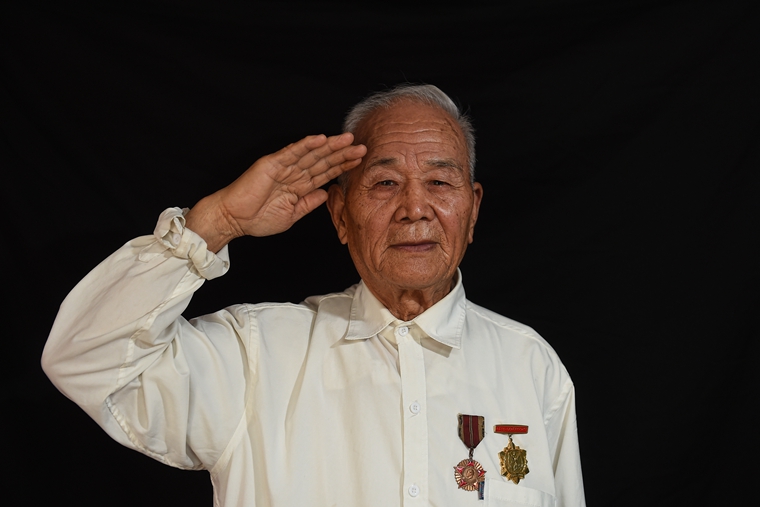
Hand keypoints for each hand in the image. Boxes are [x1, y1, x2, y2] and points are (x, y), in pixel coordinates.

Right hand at [185, 133, 365, 251]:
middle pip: (323, 160)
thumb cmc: (257, 219)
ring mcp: (283, 166)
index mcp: (298, 186)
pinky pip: (292, 152)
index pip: (325, 173)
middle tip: (362, 147)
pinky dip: (307, 145)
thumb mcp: (291, 215)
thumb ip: (308, 204)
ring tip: (348, 139)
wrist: (234, 219)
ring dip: (330, 146)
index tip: (359, 161)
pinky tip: (321, 139)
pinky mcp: (271, 163)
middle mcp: (293, 173)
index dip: (342, 166)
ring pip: (312, 154)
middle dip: (343, 154)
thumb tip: (326, 194)